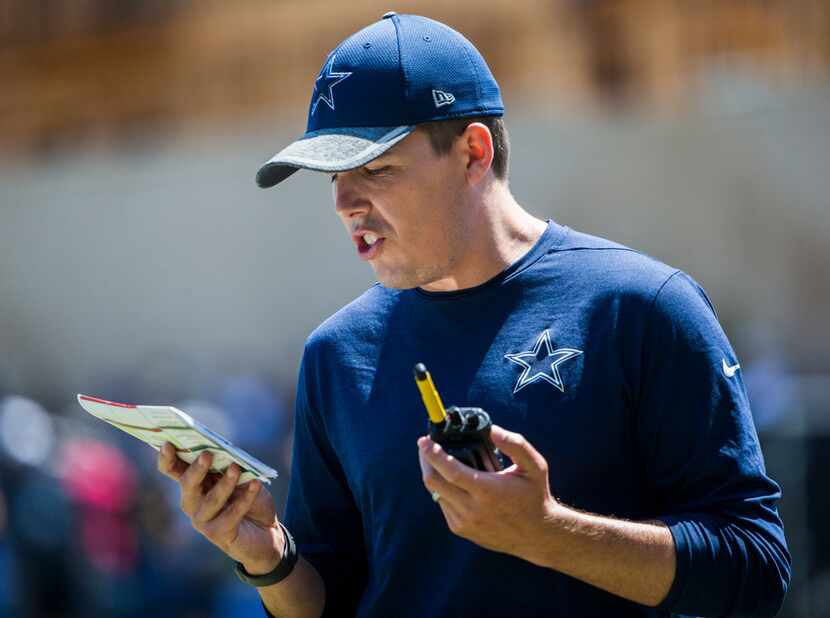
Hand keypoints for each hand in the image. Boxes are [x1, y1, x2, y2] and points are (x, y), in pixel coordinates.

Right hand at [158, 443, 282, 573]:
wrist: (266, 531)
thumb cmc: (249, 498)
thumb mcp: (241, 476)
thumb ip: (229, 465)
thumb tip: (227, 453)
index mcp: (193, 483)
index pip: (173, 469)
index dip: (167, 458)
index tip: (168, 443)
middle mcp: (192, 502)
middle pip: (187, 484)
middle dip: (196, 469)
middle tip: (207, 454)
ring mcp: (203, 520)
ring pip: (211, 500)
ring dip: (225, 483)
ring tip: (236, 467)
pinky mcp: (219, 534)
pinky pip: (231, 514)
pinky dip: (245, 497)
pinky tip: (255, 483)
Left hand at [417, 425, 562, 563]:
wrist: (537, 535)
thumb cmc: (534, 495)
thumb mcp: (534, 466)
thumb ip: (515, 444)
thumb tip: (492, 429)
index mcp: (488, 491)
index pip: (450, 470)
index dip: (432, 454)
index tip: (424, 440)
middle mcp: (472, 509)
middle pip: (433, 482)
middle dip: (425, 460)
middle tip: (426, 446)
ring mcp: (465, 522)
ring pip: (436, 493)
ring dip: (433, 475)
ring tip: (441, 460)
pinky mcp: (461, 529)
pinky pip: (443, 505)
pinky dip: (443, 490)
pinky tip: (453, 481)